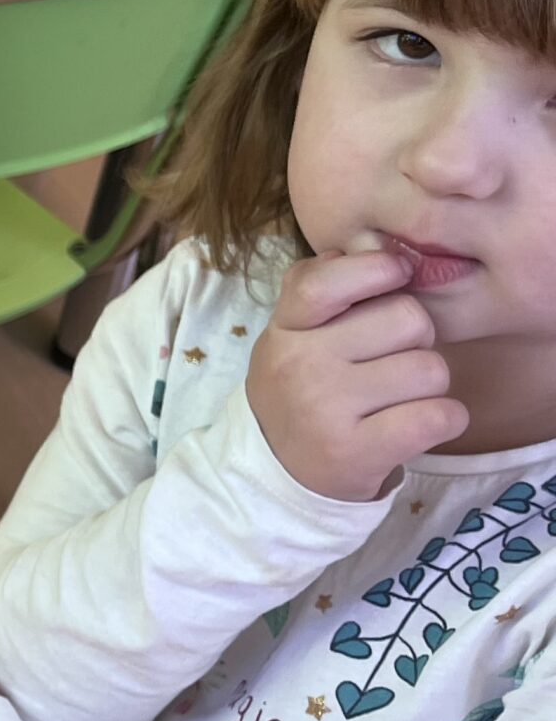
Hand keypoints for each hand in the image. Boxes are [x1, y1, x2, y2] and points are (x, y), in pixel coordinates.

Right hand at [248, 240, 468, 502]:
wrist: (275, 472)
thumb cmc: (302, 390)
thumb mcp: (294, 333)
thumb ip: (329, 286)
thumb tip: (382, 248)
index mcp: (284, 330)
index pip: (326, 280)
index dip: (377, 269)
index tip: (395, 276)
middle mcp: (300, 366)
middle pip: (409, 319)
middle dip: (416, 340)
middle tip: (390, 363)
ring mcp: (325, 411)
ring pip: (431, 370)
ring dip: (430, 385)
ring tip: (399, 399)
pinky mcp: (357, 453)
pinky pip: (440, 416)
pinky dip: (445, 419)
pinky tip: (419, 423)